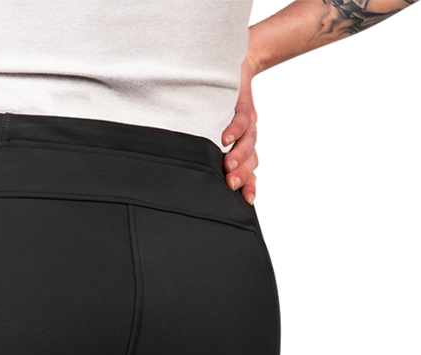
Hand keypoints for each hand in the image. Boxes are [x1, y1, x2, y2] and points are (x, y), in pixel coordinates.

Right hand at [221, 56, 260, 205]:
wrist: (235, 67)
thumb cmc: (220, 103)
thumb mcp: (215, 128)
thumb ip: (210, 148)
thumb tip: (188, 170)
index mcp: (244, 146)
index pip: (249, 170)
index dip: (249, 185)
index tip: (245, 201)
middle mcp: (248, 136)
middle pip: (251, 160)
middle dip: (242, 175)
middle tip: (231, 186)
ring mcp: (248, 120)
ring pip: (249, 142)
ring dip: (238, 155)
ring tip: (228, 166)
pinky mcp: (243, 102)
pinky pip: (242, 118)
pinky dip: (235, 129)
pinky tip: (226, 138)